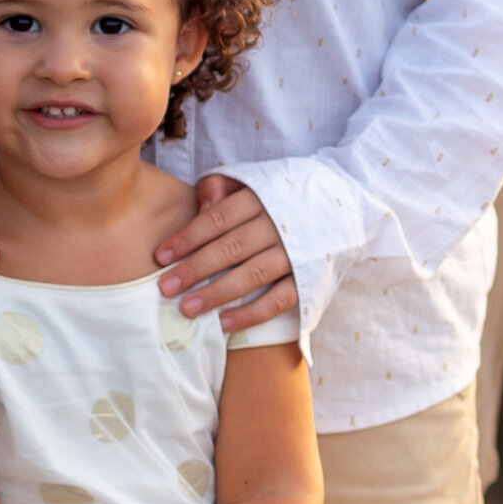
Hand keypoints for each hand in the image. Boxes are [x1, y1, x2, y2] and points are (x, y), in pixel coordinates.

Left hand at [153, 173, 295, 329]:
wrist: (342, 203)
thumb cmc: (283, 196)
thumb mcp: (254, 180)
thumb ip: (222, 186)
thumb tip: (201, 207)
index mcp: (261, 197)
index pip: (217, 219)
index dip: (187, 238)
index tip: (160, 257)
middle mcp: (279, 225)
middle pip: (230, 248)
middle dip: (194, 270)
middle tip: (165, 288)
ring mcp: (296, 253)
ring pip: (252, 275)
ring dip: (217, 293)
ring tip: (187, 308)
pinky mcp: (308, 278)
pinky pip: (279, 300)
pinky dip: (252, 313)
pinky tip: (224, 323)